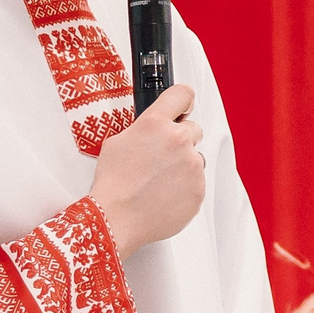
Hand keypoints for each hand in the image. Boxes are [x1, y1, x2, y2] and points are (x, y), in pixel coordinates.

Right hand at [90, 85, 203, 255]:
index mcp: (156, 124)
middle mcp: (178, 141)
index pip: (181, 94)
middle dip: (181, 140)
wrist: (116, 218)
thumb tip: (153, 128)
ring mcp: (192, 166)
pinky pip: (197, 182)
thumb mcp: (118, 142)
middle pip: (194, 129)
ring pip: (196, 158)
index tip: (183, 106)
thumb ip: (143, 129)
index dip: (182, 101)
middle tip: (162, 157)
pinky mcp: (199, 189)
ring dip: (184, 165)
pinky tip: (165, 194)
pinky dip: (185, 187)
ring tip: (159, 180)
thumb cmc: (113, 184)